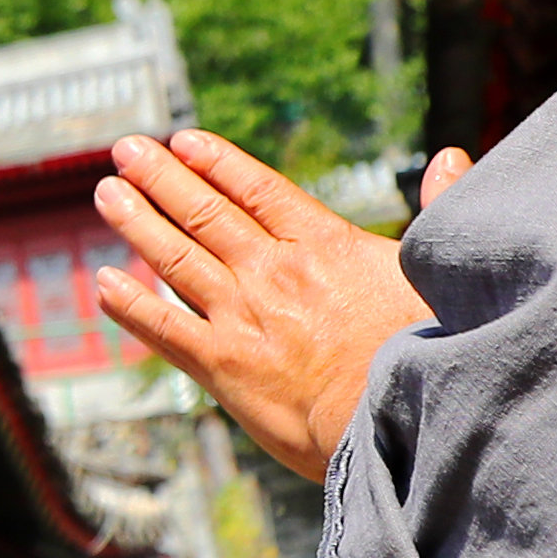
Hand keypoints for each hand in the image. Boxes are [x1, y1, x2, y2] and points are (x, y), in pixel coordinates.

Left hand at [88, 132, 469, 481]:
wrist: (396, 418)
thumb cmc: (426, 350)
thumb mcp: (437, 270)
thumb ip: (438, 211)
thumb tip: (453, 159)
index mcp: (324, 245)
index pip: (258, 190)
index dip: (216, 162)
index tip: (182, 139)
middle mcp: (273, 272)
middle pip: (206, 213)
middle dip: (161, 177)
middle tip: (125, 150)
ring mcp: (242, 316)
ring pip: (175, 257)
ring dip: (137, 222)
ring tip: (106, 193)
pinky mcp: (223, 365)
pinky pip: (163, 327)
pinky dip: (129, 304)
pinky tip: (103, 282)